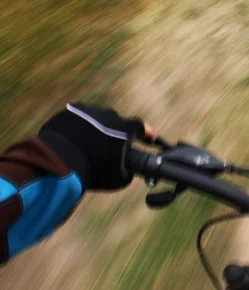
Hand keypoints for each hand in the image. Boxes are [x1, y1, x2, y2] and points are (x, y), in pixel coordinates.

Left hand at [39, 103, 153, 190]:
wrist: (60, 162)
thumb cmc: (93, 171)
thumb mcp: (119, 178)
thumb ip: (130, 170)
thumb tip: (130, 168)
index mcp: (124, 129)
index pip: (141, 128)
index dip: (145, 133)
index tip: (148, 137)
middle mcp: (109, 115)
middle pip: (117, 123)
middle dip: (115, 134)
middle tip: (109, 148)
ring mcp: (88, 111)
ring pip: (97, 119)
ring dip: (96, 129)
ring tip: (88, 146)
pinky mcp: (69, 111)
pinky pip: (78, 119)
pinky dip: (78, 128)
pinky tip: (74, 141)